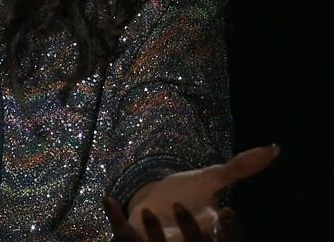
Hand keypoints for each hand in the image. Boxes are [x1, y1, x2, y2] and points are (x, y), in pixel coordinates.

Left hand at [102, 144, 279, 240]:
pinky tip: (108, 198)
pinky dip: (114, 217)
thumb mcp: (210, 179)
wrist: (150, 202)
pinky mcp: (131, 240)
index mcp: (211, 233)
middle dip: (190, 232)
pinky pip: (122, 234)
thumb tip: (273, 147)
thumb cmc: (185, 194)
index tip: (225, 210)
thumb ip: (239, 167)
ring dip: (154, 233)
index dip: (228, 229)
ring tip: (148, 212)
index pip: (228, 238)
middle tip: (182, 206)